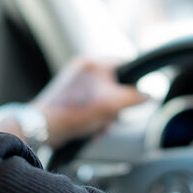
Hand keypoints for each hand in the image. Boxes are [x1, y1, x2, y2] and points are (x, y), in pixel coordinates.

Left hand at [31, 58, 147, 147]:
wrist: (44, 128)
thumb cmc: (73, 113)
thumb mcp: (111, 104)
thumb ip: (134, 97)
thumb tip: (149, 95)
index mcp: (92, 63)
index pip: (125, 64)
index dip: (134, 81)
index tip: (137, 95)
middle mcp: (83, 69)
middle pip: (116, 86)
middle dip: (115, 107)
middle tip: (108, 117)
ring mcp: (76, 84)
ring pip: (104, 99)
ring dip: (105, 117)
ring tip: (95, 126)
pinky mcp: (70, 98)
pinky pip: (92, 107)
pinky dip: (94, 119)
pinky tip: (89, 130)